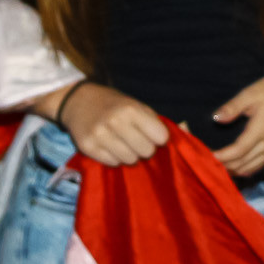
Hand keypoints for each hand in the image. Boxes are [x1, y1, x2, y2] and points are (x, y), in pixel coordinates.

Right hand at [55, 83, 169, 165]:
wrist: (78, 101)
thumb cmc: (114, 104)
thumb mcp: (137, 105)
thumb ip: (156, 122)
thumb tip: (185, 133)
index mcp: (131, 109)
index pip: (160, 137)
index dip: (159, 138)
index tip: (153, 135)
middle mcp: (115, 122)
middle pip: (146, 151)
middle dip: (145, 148)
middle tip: (136, 140)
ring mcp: (100, 135)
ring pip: (130, 160)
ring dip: (130, 155)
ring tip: (123, 143)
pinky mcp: (88, 147)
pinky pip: (113, 163)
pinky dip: (115, 158)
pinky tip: (110, 146)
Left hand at [210, 64, 263, 176]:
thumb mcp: (249, 94)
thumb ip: (232, 107)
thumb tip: (216, 118)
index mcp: (262, 130)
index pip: (238, 151)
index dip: (221, 157)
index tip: (206, 155)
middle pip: (242, 164)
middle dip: (223, 165)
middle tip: (205, 160)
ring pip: (249, 170)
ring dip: (232, 169)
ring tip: (215, 164)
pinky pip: (256, 168)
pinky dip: (242, 169)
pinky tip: (230, 164)